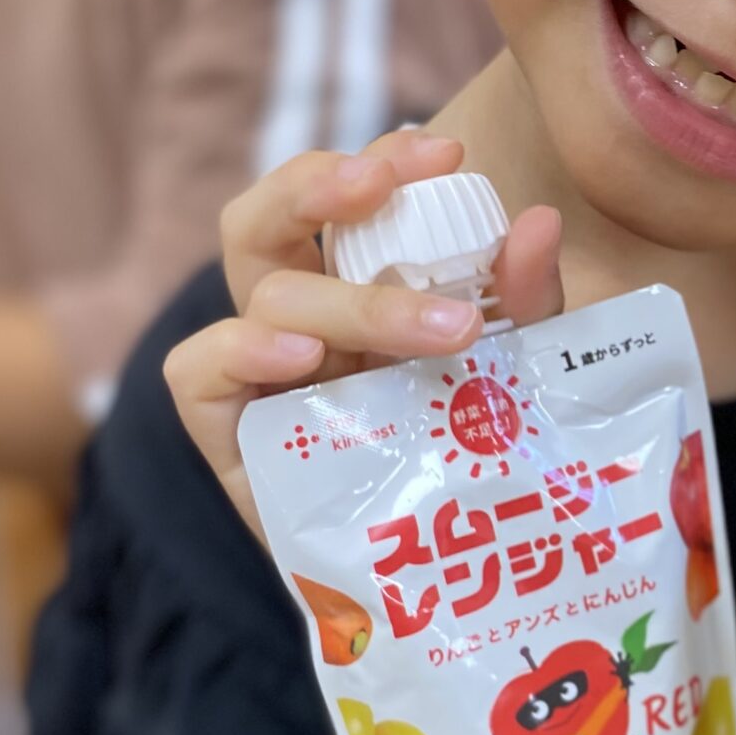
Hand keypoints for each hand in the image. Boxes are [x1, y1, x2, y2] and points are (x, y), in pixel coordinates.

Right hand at [165, 128, 563, 534]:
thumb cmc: (468, 462)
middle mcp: (297, 317)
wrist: (434, 582)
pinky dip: (244, 347)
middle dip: (319, 183)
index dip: (380, 161)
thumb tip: (537, 223)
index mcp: (354, 285)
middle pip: (267, 217)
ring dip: (353, 300)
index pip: (345, 197)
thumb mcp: (513, 374)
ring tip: (440, 331)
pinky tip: (304, 357)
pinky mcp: (225, 433)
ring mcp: (256, 372)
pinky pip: (198, 369)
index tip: (445, 152)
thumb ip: (523, 304)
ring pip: (265, 293)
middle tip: (390, 183)